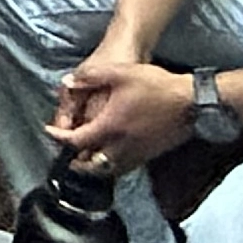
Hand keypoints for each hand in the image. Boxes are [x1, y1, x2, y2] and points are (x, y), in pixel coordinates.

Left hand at [44, 53, 194, 175]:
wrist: (191, 101)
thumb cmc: (156, 86)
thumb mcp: (120, 72)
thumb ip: (90, 76)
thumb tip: (68, 82)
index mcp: (110, 126)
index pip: (77, 141)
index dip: (59, 138)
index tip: (50, 133)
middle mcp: (122, 145)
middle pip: (91, 166)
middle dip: (75, 162)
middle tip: (67, 153)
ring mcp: (137, 153)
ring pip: (109, 170)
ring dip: (94, 167)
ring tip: (86, 156)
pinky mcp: (150, 155)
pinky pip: (125, 167)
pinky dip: (112, 165)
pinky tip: (111, 154)